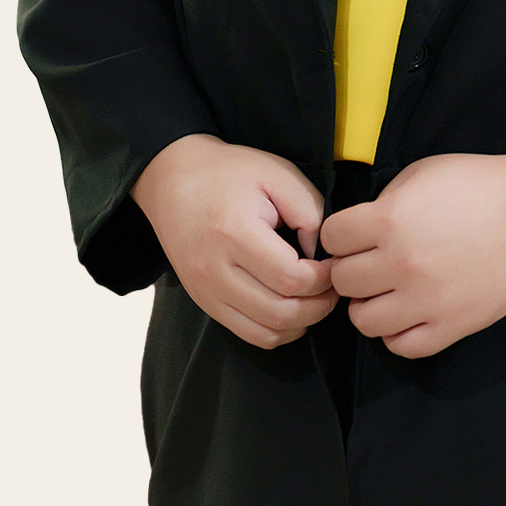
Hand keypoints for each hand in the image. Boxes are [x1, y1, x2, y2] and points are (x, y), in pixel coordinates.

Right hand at [130, 134, 337, 348]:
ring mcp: (206, 291)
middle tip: (334, 286)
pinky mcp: (204, 302)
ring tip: (316, 299)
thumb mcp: (277, 173)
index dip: (323, 279)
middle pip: (281, 311)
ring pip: (266, 332)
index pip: (291, 278)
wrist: (172, 179)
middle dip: (318, 305)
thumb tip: (321, 254)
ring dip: (301, 323)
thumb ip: (309, 211)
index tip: (333, 263)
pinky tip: (292, 311)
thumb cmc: (228, 172)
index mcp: (235, 233)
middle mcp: (216, 270)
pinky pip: (247, 334)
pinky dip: (277, 331)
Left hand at [322, 138, 505, 358]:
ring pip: (363, 320)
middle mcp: (402, 264)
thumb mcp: (421, 174)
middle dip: (352, 267)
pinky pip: (401, 346)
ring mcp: (426, 300)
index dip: (341, 233)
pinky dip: (397, 331)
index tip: (354, 233)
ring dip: (369, 303)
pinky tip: (409, 311)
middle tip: (371, 261)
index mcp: (390, 219)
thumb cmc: (479, 185)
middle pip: (343, 280)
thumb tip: (356, 231)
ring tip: (388, 289)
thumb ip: (383, 203)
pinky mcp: (451, 326)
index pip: (331, 238)